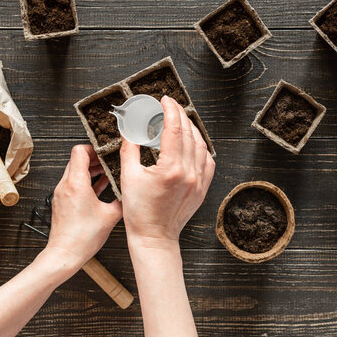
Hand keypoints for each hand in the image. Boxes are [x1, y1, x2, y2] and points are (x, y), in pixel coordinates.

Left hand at [47, 145, 121, 266]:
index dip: (94, 148)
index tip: (106, 152)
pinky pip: (73, 184)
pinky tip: (98, 188)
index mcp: (76, 183)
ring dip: (89, 170)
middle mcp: (65, 185)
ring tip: (105, 173)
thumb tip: (129, 192)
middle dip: (94, 158)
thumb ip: (122, 200)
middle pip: (77, 159)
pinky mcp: (62, 202)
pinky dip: (85, 182)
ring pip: (74, 171)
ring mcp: (62, 194)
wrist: (64, 255)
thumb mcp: (110, 216)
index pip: (80, 151)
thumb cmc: (83, 237)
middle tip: (108, 162)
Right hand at [119, 96, 214, 246]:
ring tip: (181, 120)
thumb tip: (129, 129)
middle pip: (189, 133)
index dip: (170, 110)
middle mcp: (189, 173)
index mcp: (171, 169)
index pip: (174, 129)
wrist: (154, 237)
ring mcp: (198, 181)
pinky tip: (192, 142)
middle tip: (170, 105)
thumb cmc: (139, 212)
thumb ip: (130, 149)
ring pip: (201, 145)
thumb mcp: (128, 176)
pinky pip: (207, 161)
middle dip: (180, 115)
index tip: (165, 100)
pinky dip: (201, 147)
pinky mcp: (202, 189)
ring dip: (192, 129)